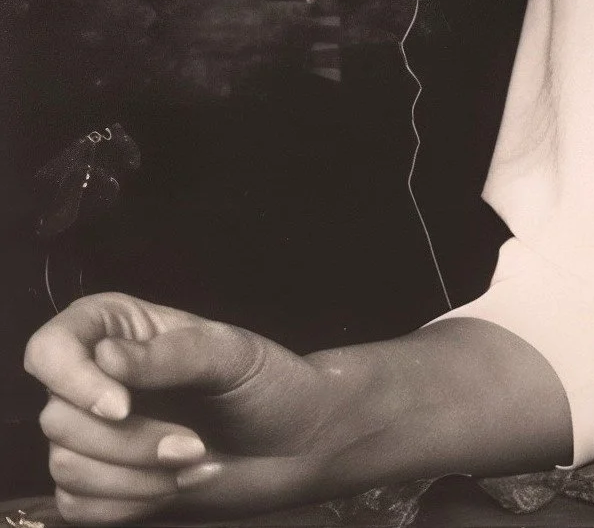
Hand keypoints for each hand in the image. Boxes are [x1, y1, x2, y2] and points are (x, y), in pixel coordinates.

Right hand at [25, 291, 337, 521]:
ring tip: (194, 460)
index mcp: (122, 330)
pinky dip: (131, 504)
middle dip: (128, 442)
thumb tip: (106, 357)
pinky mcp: (104, 486)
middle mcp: (100, 380)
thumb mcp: (232, 355)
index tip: (121, 407)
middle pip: (59, 418)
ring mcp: (99, 435)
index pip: (51, 347)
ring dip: (136, 476)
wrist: (298, 444)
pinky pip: (79, 507)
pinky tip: (179, 484)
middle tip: (191, 443)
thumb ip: (171, 354)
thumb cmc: (270, 384)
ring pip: (66, 466)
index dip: (70, 379)